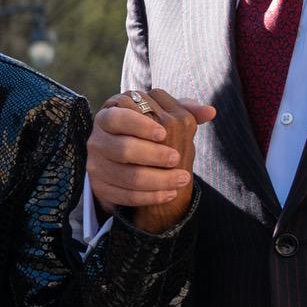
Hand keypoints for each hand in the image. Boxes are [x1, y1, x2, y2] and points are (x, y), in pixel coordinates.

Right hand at [86, 89, 214, 233]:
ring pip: (126, 176)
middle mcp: (97, 139)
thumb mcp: (161, 117)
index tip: (163, 134)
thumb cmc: (148, 134)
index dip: (140, 125)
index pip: (118, 117)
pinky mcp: (100, 187)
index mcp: (110, 114)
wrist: (128, 162)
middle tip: (176, 158)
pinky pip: (125, 196)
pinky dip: (151, 197)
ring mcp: (96, 165)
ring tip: (182, 178)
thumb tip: (209, 111)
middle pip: (123, 149)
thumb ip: (184, 110)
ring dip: (158, 179)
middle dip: (153, 155)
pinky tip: (170, 193)